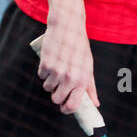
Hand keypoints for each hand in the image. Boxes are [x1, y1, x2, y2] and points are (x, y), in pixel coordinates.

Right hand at [37, 1, 99, 116]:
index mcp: (83, 80)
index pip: (72, 106)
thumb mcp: (88, 66)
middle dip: (57, 94)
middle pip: (56, 100)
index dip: (66, 109)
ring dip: (50, 81)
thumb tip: (95, 104)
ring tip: (58, 67)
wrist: (67, 27)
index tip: (64, 107)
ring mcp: (57, 72)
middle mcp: (70, 78)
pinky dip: (44, 71)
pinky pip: (41, 76)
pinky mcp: (45, 65)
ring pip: (47, 88)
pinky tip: (52, 60)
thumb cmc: (79, 48)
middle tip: (60, 84)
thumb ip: (90, 87)